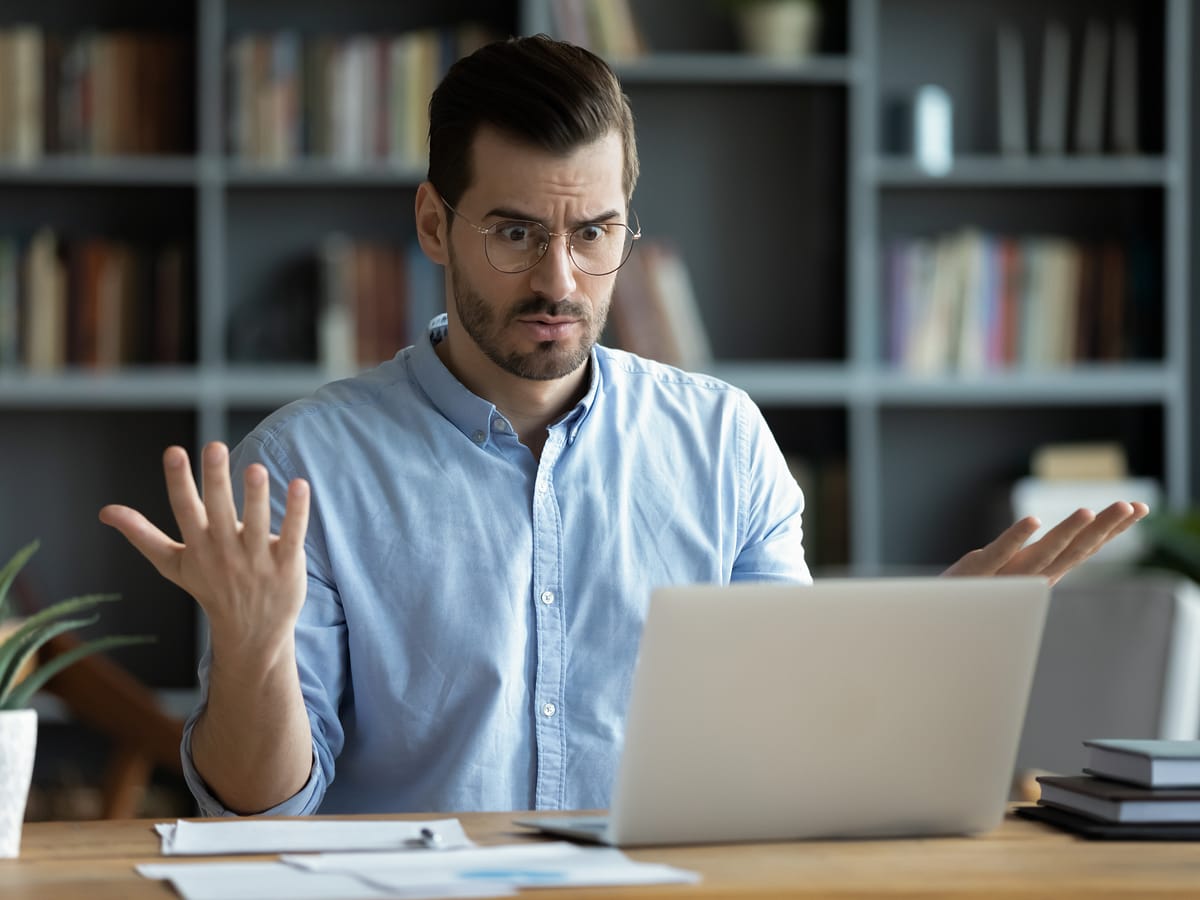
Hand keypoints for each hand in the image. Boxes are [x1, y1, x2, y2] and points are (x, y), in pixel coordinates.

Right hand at [99, 442, 309, 654]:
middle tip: (214, 446)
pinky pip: (291, 535)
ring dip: (256, 496)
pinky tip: (300, 485)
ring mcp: (257, 559)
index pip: (185, 509)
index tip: (174, 451)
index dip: (178, 481)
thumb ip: (142, 535)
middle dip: (215, 480)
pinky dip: (296, 512)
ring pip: (256, 523)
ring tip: (256, 468)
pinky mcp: (287, 564)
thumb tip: (105, 511)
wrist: (251, 634)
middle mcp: (225, 551)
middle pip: (218, 511)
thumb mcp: (173, 565)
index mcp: (198, 546)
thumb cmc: (211, 588)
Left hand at [942, 501, 1148, 585]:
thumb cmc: (973, 597)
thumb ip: (1036, 561)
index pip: (1083, 548)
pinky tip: (1033, 521)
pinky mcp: (975, 572)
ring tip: (1089, 510)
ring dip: (1067, 533)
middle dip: (1104, 528)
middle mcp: (1029, 577)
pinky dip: (1016, 538)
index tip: (1140, 507)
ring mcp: (1004, 576)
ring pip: (1042, 554)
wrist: (933, 622)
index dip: (1111, 529)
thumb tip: (1061, 539)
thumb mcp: (1011, 576)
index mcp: (1040, 574)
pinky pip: (998, 555)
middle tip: (1131, 505)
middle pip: (1073, 550)